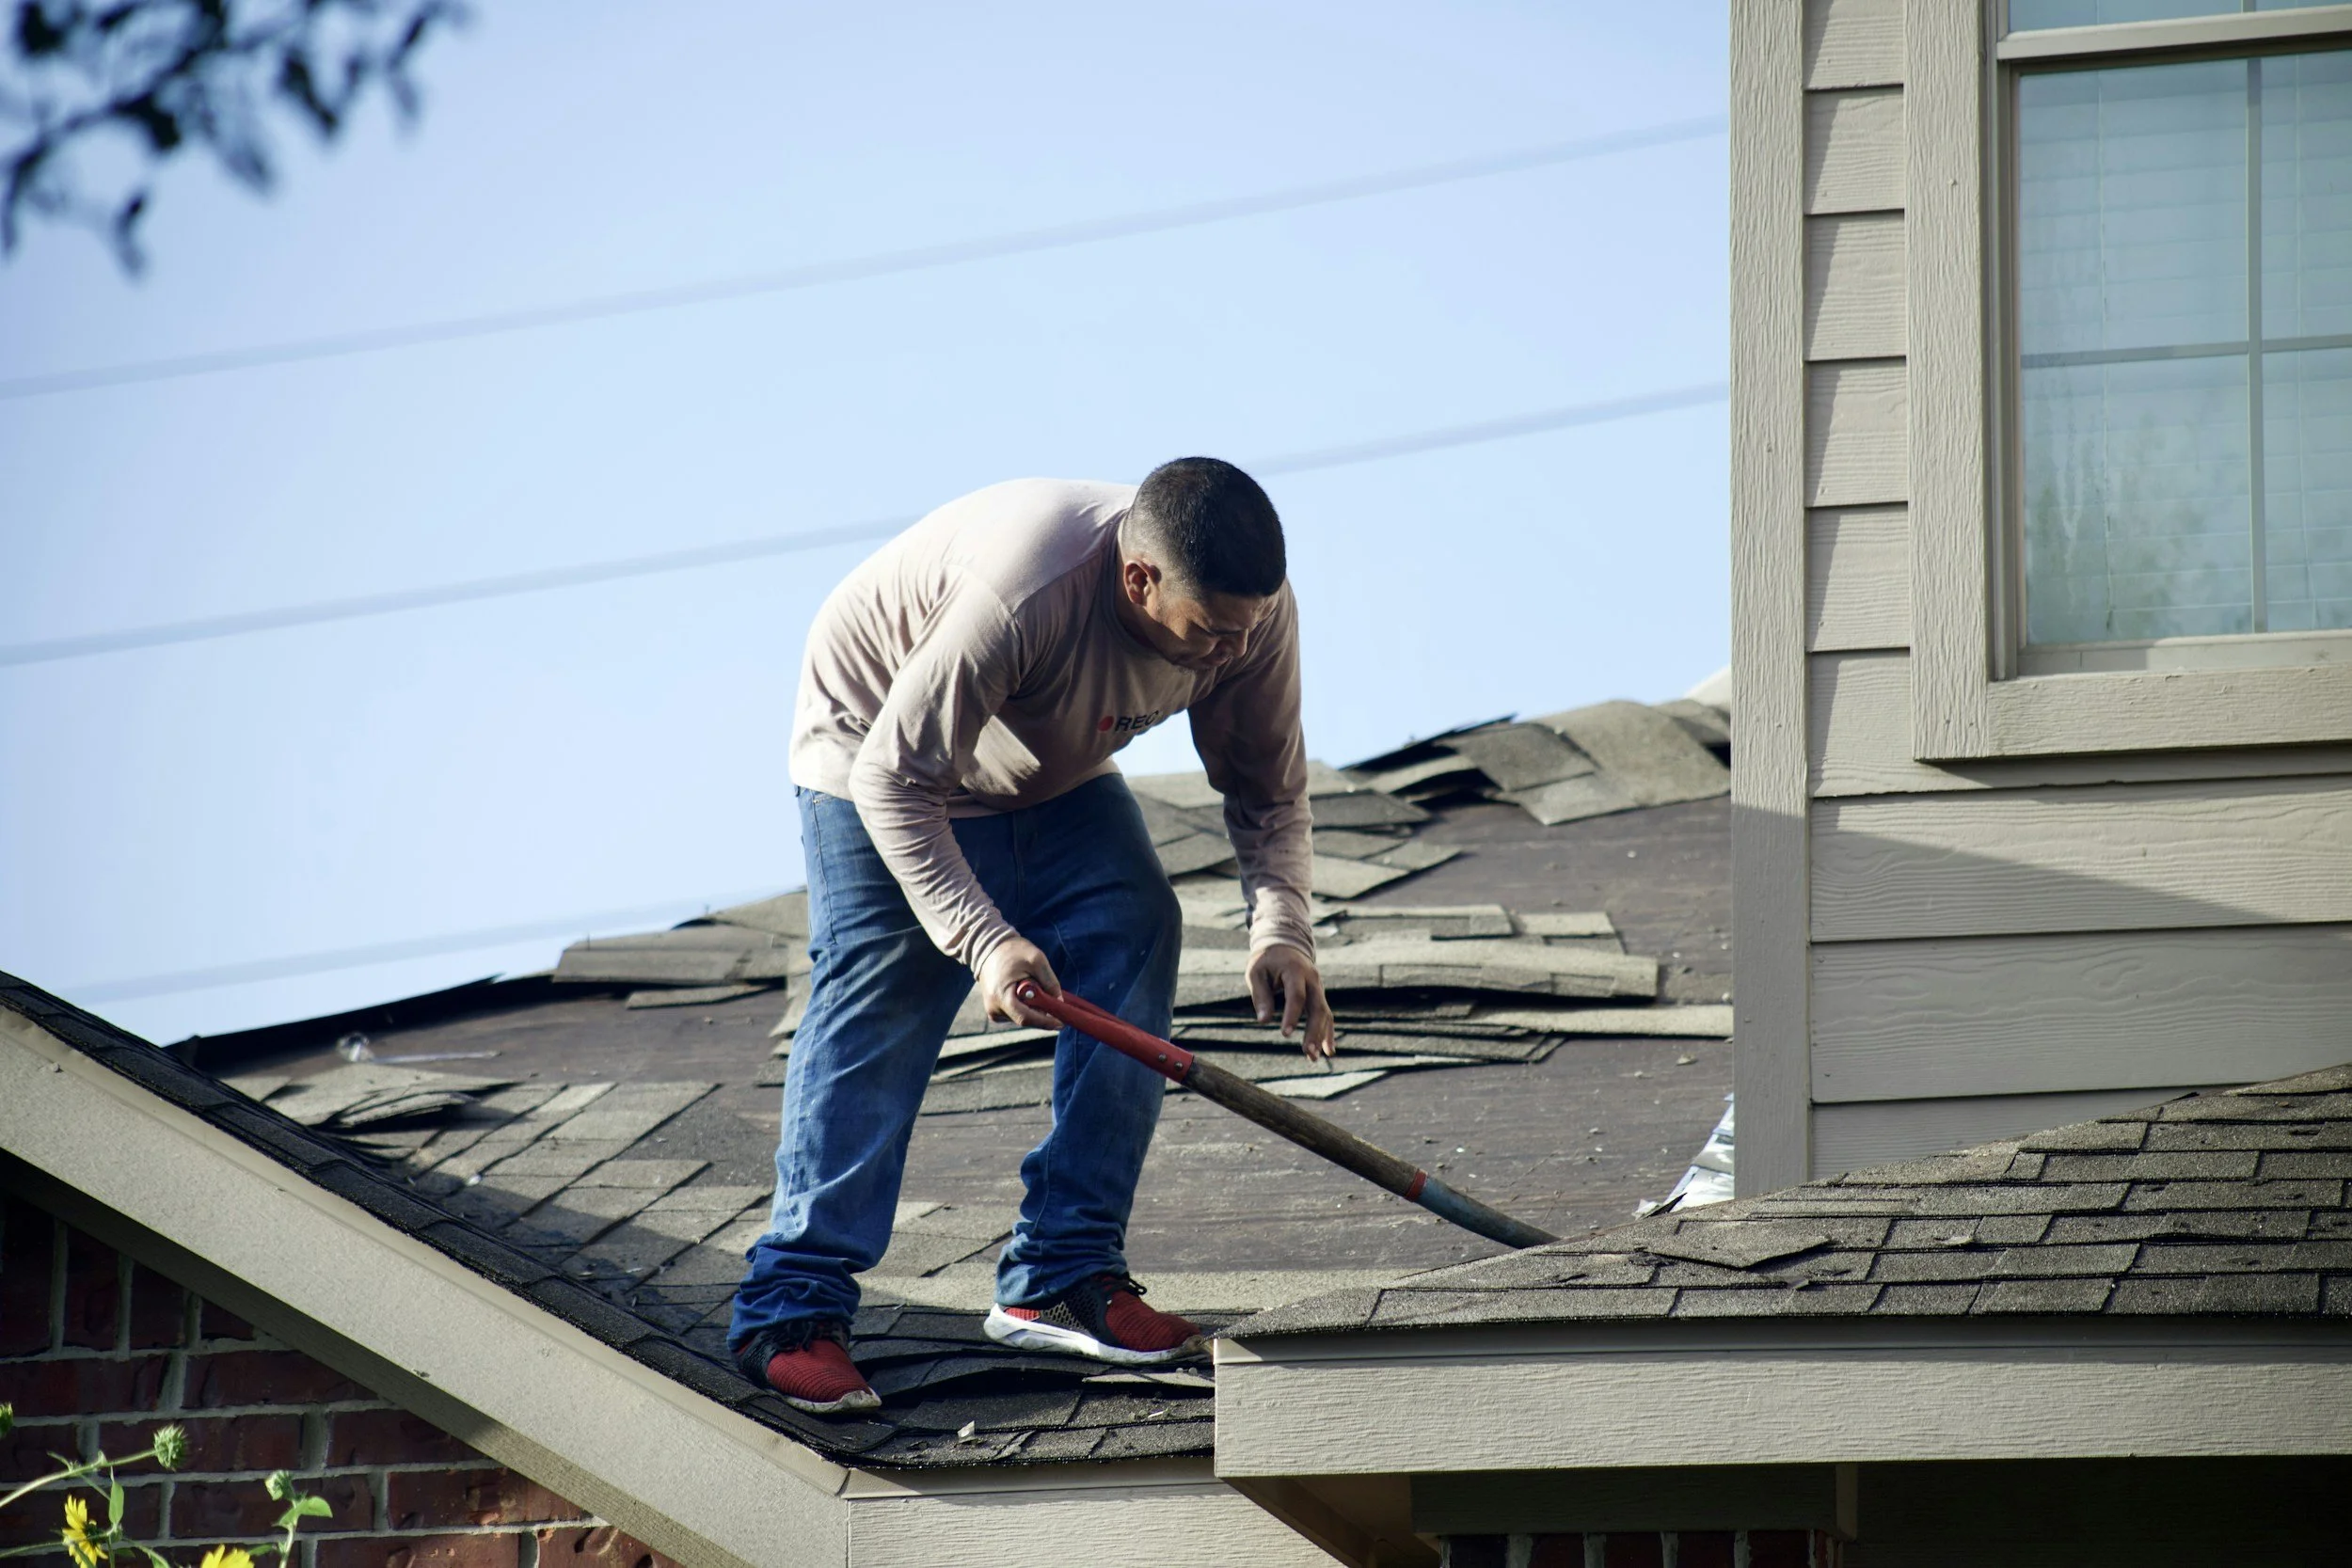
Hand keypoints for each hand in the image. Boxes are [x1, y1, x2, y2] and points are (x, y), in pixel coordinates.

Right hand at [978, 938, 1062, 1029]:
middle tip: (1052, 998)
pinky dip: (1025, 1006)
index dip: (1045, 1022)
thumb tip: (1060, 1001)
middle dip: (1042, 1012)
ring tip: (1031, 984)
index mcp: (1001, 997)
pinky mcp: (994, 1010)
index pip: (1026, 1018)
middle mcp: (994, 1008)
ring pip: (1021, 1017)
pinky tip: (1023, 990)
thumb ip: (1050, 981)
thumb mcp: (1037, 960)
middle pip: (1025, 1019)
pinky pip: (1015, 1013)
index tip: (1061, 1023)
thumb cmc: (1013, 951)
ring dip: (1033, 1007)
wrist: (989, 947)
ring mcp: (992, 1010)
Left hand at [1247, 944, 1335, 1060]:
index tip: (1285, 1034)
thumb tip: (1263, 1021)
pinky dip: (1327, 1032)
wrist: (1285, 944)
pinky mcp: (1319, 996)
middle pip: (1318, 1007)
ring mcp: (1318, 988)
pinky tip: (1327, 1051)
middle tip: (1307, 1052)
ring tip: (1313, 1058)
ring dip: (1320, 1036)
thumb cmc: (1267, 960)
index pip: (1296, 995)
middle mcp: (1312, 980)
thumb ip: (1261, 996)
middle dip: (1313, 1031)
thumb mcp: (1256, 973)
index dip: (1292, 1015)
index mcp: (1295, 971)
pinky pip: (1326, 1015)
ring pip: (1324, 1013)